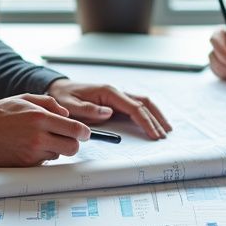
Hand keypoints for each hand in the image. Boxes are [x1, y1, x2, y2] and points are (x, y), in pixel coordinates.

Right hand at [0, 94, 89, 164]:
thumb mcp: (25, 99)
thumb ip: (50, 103)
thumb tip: (66, 114)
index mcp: (40, 117)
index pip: (75, 129)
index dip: (84, 132)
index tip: (85, 133)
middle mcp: (38, 137)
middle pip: (72, 148)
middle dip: (74, 143)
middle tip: (68, 139)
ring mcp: (32, 153)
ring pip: (59, 155)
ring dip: (56, 149)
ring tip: (42, 139)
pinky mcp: (25, 165)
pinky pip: (44, 162)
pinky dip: (43, 155)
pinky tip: (30, 147)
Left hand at [47, 78, 170, 138]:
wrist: (59, 90)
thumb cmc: (63, 98)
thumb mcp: (70, 106)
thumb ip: (88, 110)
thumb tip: (109, 112)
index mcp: (108, 93)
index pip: (134, 108)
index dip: (146, 122)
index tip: (154, 134)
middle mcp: (116, 92)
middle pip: (144, 103)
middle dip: (156, 119)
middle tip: (164, 135)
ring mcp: (117, 96)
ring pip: (143, 103)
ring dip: (156, 115)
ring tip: (166, 129)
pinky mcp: (116, 101)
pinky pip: (136, 105)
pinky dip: (148, 113)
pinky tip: (154, 121)